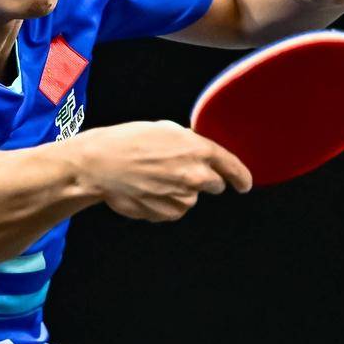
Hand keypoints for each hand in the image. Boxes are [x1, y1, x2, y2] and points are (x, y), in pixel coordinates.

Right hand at [73, 121, 251, 221]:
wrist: (100, 165)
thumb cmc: (128, 141)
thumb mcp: (164, 130)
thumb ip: (189, 142)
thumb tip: (201, 152)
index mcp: (199, 150)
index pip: (232, 167)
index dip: (241, 177)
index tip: (244, 185)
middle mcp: (196, 176)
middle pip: (215, 185)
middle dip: (204, 180)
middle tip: (177, 171)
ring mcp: (182, 197)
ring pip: (191, 197)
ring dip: (179, 190)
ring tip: (151, 177)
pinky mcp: (168, 213)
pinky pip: (174, 209)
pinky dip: (164, 202)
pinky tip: (146, 189)